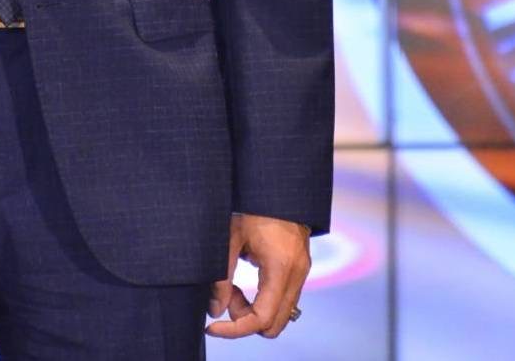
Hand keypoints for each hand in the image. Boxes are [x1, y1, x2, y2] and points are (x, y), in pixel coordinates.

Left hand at [206, 212, 310, 339]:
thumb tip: (215, 311)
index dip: (235, 329)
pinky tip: (246, 279)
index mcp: (280, 268)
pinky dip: (262, 300)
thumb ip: (222, 276)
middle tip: (226, 294)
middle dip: (245, 319)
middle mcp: (296, 276)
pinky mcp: (299, 270)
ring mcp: (301, 274)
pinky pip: (283, 301)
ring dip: (253, 310)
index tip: (213, 326)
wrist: (278, 185)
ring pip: (279, 316)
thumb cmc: (252, 206)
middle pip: (273, 325)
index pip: (261, 319)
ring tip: (233, 285)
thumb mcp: (230, 237)